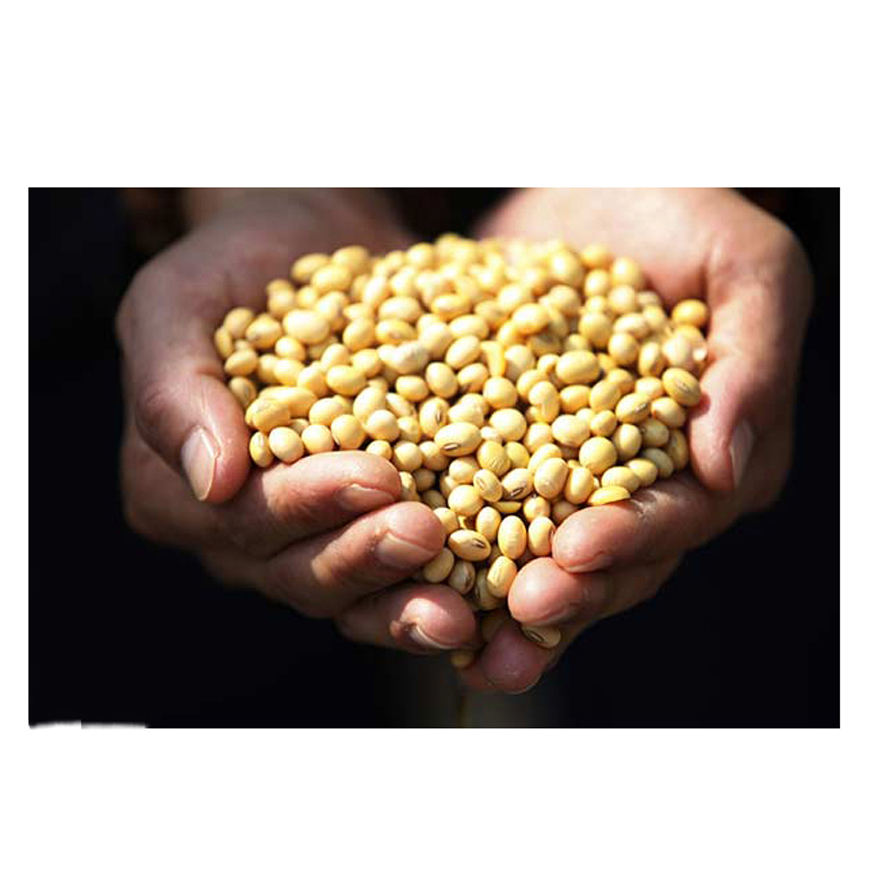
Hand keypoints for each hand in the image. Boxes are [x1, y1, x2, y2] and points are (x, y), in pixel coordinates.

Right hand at [116, 189, 478, 653]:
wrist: (304, 251)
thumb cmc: (228, 268)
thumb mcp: (178, 303)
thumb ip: (176, 387)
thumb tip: (213, 480)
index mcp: (177, 493)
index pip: (241, 518)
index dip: (306, 506)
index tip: (376, 477)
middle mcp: (243, 534)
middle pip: (301, 571)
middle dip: (366, 557)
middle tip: (427, 534)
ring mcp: (312, 538)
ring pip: (357, 590)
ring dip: (410, 595)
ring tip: (466, 607)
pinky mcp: (372, 524)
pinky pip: (408, 568)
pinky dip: (453, 579)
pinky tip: (496, 590)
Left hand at [456, 188, 812, 692]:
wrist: (584, 184)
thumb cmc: (680, 210)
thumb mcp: (743, 263)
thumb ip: (751, 362)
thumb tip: (728, 465)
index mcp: (711, 451)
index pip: (679, 513)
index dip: (632, 537)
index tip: (576, 552)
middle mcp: (640, 478)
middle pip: (608, 554)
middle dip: (564, 588)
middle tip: (516, 614)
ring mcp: (566, 471)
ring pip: (538, 550)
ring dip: (501, 599)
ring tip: (462, 641)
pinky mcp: (502, 450)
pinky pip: (474, 503)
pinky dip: (448, 540)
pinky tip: (411, 571)